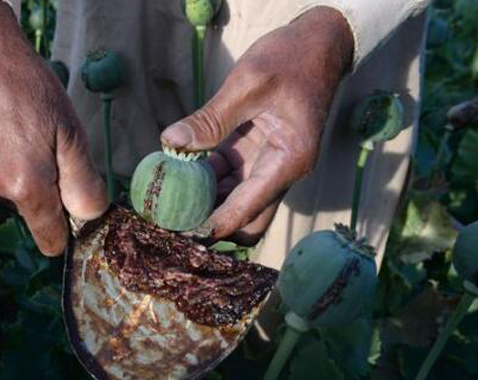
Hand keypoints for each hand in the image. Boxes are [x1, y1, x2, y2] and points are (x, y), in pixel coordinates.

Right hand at [0, 0, 106, 255]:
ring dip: (23, 177)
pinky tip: (2, 130)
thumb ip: (83, 184)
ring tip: (24, 133)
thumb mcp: (71, 134)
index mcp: (26, 190)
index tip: (75, 201)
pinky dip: (2, 164)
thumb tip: (91, 218)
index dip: (68, 228)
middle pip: (33, 215)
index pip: (51, 241)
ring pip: (12, 196)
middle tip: (51, 148)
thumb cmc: (32, 90)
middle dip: (47, 194)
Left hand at [161, 7, 353, 244]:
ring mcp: (268, 163)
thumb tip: (172, 142)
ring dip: (206, 201)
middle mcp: (281, 170)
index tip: (181, 233)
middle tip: (172, 221)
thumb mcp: (248, 84)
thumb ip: (211, 118)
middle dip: (211, 223)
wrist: (318, 44)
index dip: (214, 225)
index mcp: (288, 161)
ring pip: (235, 200)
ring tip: (168, 202)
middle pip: (246, 218)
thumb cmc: (290, 59)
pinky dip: (207, 179)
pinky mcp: (255, 152)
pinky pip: (229, 177)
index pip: (247, 209)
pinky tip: (179, 174)